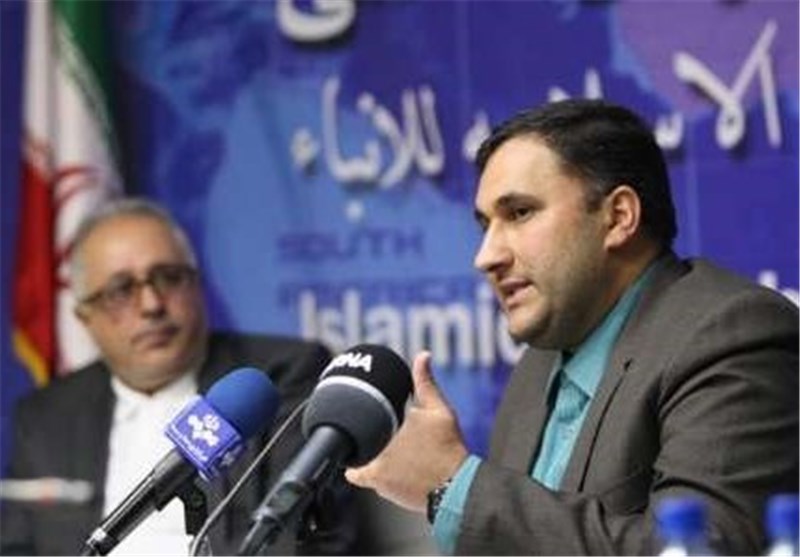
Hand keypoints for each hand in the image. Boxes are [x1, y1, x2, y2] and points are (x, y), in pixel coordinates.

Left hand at [345, 351, 468, 512]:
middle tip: (377, 430)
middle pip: (360, 430)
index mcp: (390, 419)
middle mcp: (378, 440)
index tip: (364, 410)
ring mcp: (374, 461)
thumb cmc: (448, 448)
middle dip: (366, 429)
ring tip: (383, 450)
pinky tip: (373, 467)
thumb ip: (425, 383)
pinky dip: (360, 471)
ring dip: (366, 450)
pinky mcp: (377, 482)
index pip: (360, 407)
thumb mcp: (439, 410)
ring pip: (359, 451)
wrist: (455, 486)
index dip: (359, 407)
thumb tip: (423, 355)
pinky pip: (357, 474)